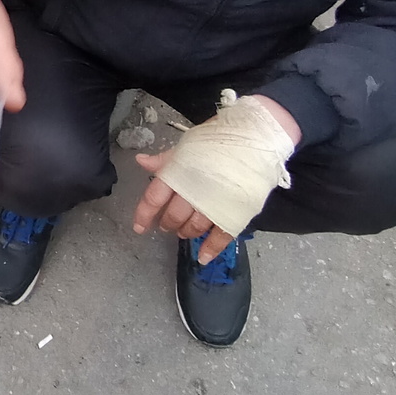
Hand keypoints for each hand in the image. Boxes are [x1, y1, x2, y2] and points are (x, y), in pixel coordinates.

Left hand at [131, 96, 299, 263]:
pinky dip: (210, 249)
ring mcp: (213, 204)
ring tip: (184, 232)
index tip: (139, 228)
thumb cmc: (219, 139)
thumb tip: (141, 161)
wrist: (255, 137)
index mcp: (177, 173)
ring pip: (194, 227)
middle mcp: (192, 191)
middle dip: (168, 222)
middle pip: (173, 215)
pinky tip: (202, 257)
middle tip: (168, 224)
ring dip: (186, 232)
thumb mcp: (188, 146)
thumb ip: (165, 160)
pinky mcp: (234, 213)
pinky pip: (220, 236)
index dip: (144, 214)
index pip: (153, 198)